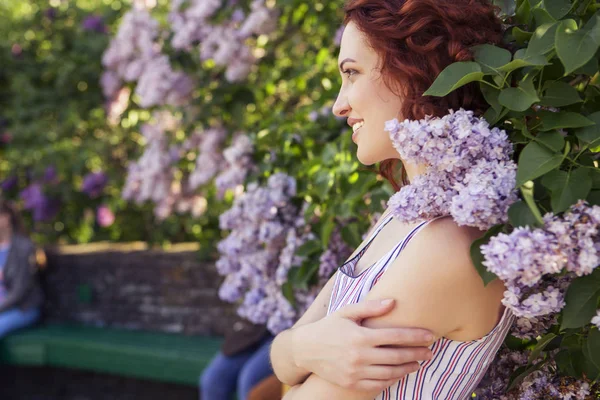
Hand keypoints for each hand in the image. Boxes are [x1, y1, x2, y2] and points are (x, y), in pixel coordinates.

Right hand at [291, 299, 433, 391]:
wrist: (305, 350)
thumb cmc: (329, 327)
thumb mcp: (347, 312)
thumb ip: (371, 307)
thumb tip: (393, 302)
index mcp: (360, 336)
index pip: (395, 336)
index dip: (415, 336)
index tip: (430, 335)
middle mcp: (359, 356)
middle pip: (396, 356)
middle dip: (417, 354)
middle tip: (431, 351)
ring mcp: (355, 372)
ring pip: (390, 373)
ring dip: (408, 368)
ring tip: (419, 363)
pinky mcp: (351, 383)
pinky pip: (377, 385)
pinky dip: (392, 380)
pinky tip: (399, 373)